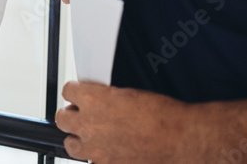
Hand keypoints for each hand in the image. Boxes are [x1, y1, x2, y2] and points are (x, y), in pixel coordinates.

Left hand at [56, 82, 198, 162]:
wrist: (184, 141)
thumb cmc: (164, 116)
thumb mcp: (129, 95)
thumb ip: (105, 98)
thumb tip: (96, 101)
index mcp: (94, 99)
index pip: (67, 90)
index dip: (75, 93)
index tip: (79, 96)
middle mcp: (90, 124)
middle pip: (62, 118)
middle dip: (71, 116)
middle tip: (82, 116)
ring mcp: (96, 149)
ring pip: (70, 145)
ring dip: (79, 139)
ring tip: (92, 138)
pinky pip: (91, 163)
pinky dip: (98, 159)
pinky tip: (111, 154)